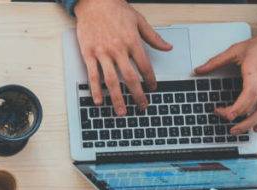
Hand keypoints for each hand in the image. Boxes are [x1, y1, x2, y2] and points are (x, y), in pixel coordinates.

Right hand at [74, 0, 171, 115]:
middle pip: (130, 78)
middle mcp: (118, 49)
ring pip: (112, 80)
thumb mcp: (139, 21)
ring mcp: (102, 53)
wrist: (95, 2)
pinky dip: (96, 90)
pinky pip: (93, 76)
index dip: (150, 79)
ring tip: (122, 111)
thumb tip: (168, 48)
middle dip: (137, 95)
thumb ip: (153, 37)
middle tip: (142, 106)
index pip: (144, 66)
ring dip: (117, 98)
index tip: (153, 88)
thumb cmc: (116, 9)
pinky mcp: (88, 54)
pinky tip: (99, 101)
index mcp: (132, 42)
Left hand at [194, 30, 256, 133]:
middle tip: (225, 122)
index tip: (220, 111)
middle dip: (238, 120)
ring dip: (251, 125)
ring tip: (238, 130)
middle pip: (254, 109)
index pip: (247, 96)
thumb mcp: (237, 49)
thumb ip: (216, 61)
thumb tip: (198, 70)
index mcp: (255, 72)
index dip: (233, 108)